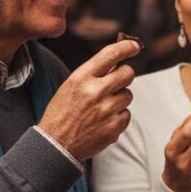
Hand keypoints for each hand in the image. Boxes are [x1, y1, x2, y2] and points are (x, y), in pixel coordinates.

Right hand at [38, 40, 140, 161]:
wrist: (56, 145)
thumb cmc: (62, 112)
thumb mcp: (70, 86)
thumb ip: (93, 73)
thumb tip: (117, 62)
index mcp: (82, 78)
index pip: (110, 54)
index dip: (126, 47)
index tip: (134, 46)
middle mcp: (95, 92)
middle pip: (128, 74)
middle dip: (124, 76)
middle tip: (115, 83)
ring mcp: (106, 110)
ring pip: (128, 95)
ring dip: (119, 99)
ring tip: (102, 107)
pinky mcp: (114, 127)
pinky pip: (127, 114)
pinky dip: (118, 117)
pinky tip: (102, 121)